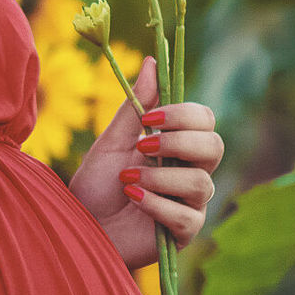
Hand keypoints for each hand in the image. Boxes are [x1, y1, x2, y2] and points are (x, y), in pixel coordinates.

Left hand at [69, 55, 223, 271]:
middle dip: (178, 142)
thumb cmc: (95, 185)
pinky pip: (186, 216)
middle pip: (215, 146)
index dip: (185, 115)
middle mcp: (190, 171)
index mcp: (176, 145)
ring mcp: (190, 203)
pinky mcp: (183, 233)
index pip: (204, 120)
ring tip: (127, 180)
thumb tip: (153, 61)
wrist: (79, 226)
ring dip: (159, 177)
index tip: (151, 118)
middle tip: (143, 145)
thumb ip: (135, 106)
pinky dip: (156, 204)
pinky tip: (133, 199)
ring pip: (200, 182)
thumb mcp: (111, 141)